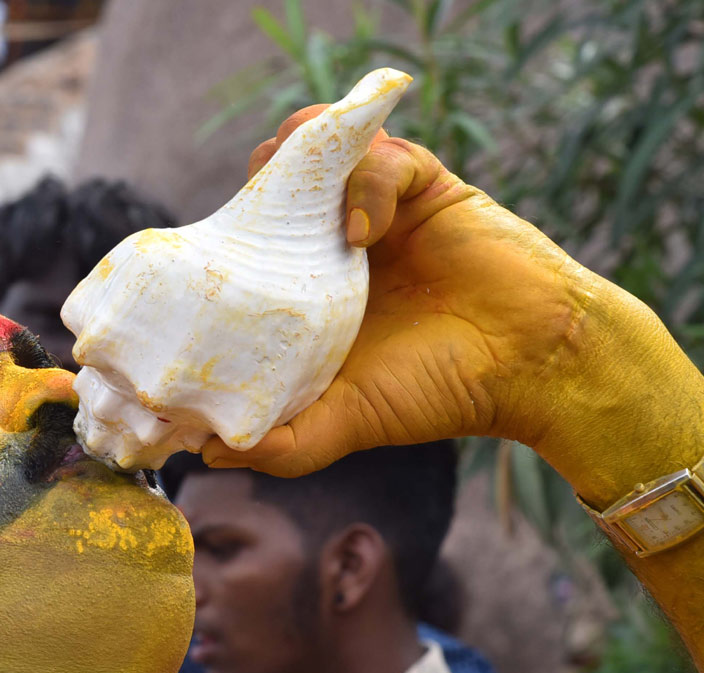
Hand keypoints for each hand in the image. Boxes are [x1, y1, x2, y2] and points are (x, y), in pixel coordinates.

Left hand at [203, 106, 656, 484]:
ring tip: (297, 199)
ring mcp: (381, 211)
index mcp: (313, 288)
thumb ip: (283, 442)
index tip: (211, 251)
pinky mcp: (425, 186)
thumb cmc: (437, 392)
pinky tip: (362, 232)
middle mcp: (341, 243)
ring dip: (304, 162)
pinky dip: (365, 184)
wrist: (528, 366)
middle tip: (254, 210)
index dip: (231, 234)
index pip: (256, 241)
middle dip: (261, 184)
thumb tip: (208, 454)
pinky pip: (382, 157)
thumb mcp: (346, 420)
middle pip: (282, 184)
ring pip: (325, 154)